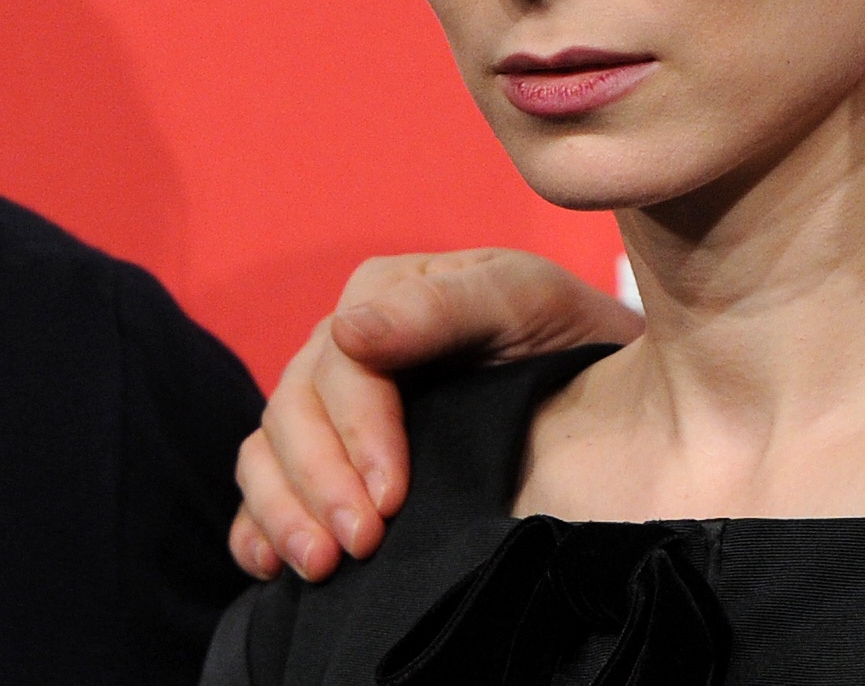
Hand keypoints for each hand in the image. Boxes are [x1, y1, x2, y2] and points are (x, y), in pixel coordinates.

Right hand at [226, 248, 642, 580]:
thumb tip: (349, 333)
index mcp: (379, 298)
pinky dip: (255, 525)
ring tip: (316, 567)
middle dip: (318, 484)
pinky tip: (264, 565)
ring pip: (266, 452)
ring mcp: (329, 409)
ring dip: (280, 510)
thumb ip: (440, 306)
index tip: (390, 499)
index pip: (338, 368)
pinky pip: (265, 488)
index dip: (355, 433)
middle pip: (292, 413)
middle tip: (356, 546)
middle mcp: (340, 351)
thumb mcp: (521, 298)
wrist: (610, 393)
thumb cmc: (568, 336)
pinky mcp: (329, 463)